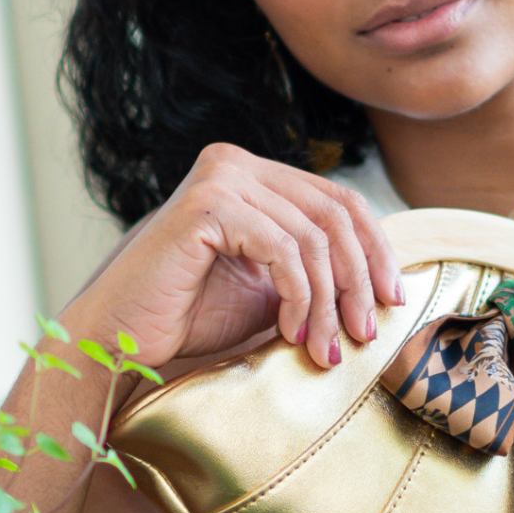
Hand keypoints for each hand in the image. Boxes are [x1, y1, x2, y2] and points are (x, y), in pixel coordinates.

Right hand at [58, 144, 402, 371]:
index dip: (375, 250)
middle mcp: (236, 163)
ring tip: (326, 349)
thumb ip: (316, 269)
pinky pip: (282, 249)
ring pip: (313, 237)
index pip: (339, 200)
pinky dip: (299, 296)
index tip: (393, 301)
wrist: (119, 341)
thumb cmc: (190, 317)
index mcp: (253, 174)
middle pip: (335, 213)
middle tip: (366, 333)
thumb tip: (385, 280)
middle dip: (359, 279)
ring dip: (329, 301)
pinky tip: (292, 333)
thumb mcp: (273, 287)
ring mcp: (220, 177)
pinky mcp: (207, 205)